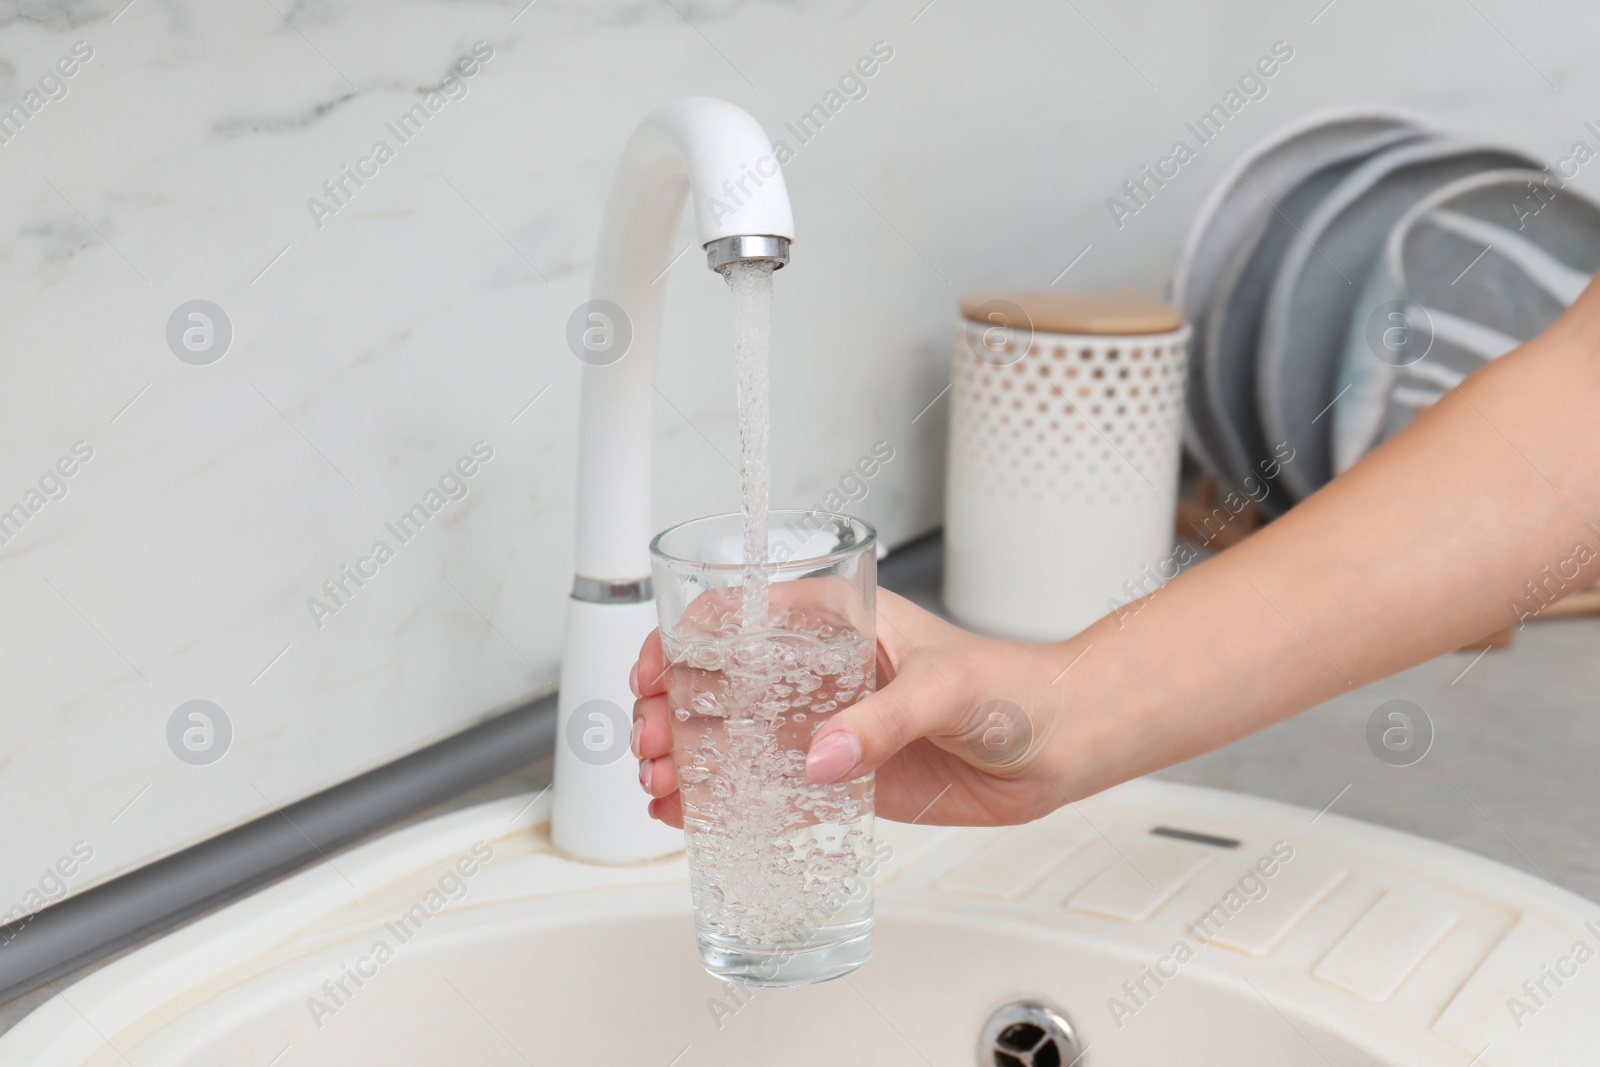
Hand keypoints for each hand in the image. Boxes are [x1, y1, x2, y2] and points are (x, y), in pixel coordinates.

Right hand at [629, 588, 1073, 826]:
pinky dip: (723, 799)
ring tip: (661, 783)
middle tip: (653, 742)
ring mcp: (824, 722)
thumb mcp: (944, 688)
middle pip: (718, 680)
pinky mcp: (839, 773)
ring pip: (733, 734)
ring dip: (687, 755)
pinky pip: (767, 786)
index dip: (682, 640)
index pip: (737, 615)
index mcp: (836, 621)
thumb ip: (882, 721)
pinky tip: (689, 814)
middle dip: (671, 707)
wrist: (1057, 743)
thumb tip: (819, 756)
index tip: (654, 674)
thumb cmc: (1013, 686)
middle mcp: (818, 669)